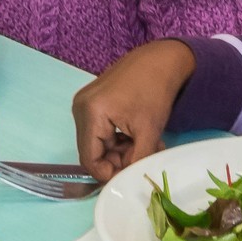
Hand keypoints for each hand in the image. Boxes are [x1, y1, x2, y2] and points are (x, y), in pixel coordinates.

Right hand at [72, 40, 196, 180]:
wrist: (160, 59)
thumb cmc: (155, 91)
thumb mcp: (148, 131)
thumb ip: (135, 161)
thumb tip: (126, 181)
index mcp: (90, 113)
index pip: (89, 159)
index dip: (108, 174)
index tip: (129, 176)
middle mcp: (80, 107)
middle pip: (93, 151)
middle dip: (117, 160)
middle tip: (142, 158)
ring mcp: (84, 102)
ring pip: (98, 142)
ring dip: (120, 150)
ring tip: (145, 145)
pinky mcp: (92, 100)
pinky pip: (100, 129)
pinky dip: (117, 137)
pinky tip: (136, 135)